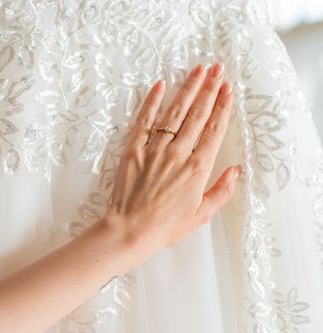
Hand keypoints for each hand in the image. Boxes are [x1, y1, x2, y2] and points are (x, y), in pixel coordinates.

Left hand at [107, 63, 239, 255]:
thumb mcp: (201, 214)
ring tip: (198, 70)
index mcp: (198, 168)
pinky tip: (160, 85)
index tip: (228, 89)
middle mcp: (178, 153)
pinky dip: (152, 102)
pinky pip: (144, 121)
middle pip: (197, 114)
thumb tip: (235, 171)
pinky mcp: (133, 151)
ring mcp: (154, 150)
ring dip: (188, 89)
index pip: (214, 129)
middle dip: (209, 88)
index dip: (222, 107)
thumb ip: (222, 191)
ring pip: (174, 113)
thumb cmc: (166, 226)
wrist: (130, 230)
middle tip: (217, 69)